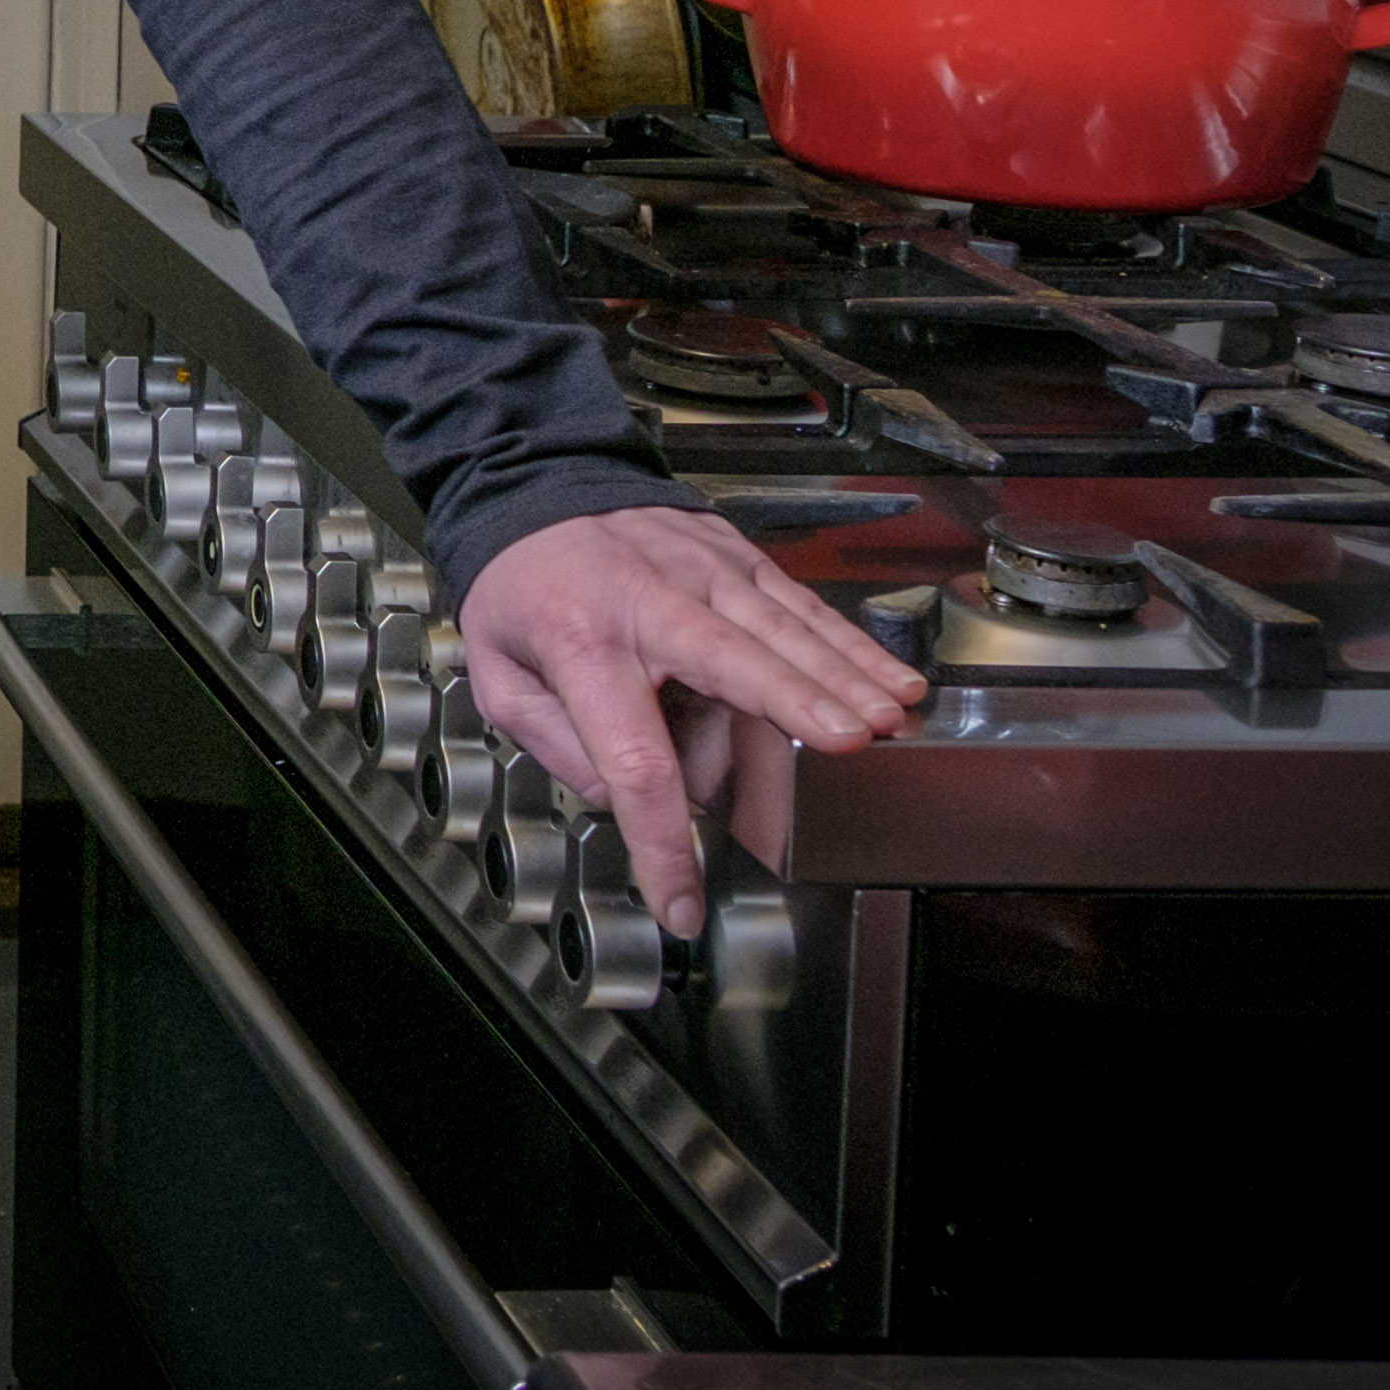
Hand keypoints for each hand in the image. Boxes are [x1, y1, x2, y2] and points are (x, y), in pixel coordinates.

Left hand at [457, 506, 923, 933]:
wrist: (533, 488)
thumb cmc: (522, 588)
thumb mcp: (498, 675)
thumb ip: (554, 743)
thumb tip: (621, 800)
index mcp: (581, 643)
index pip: (632, 759)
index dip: (662, 839)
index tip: (680, 901)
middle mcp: (650, 602)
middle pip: (732, 663)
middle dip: (794, 702)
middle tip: (846, 745)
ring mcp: (700, 573)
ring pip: (782, 628)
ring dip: (842, 674)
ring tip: (887, 719)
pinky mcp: (734, 558)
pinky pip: (799, 604)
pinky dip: (851, 642)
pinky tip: (892, 678)